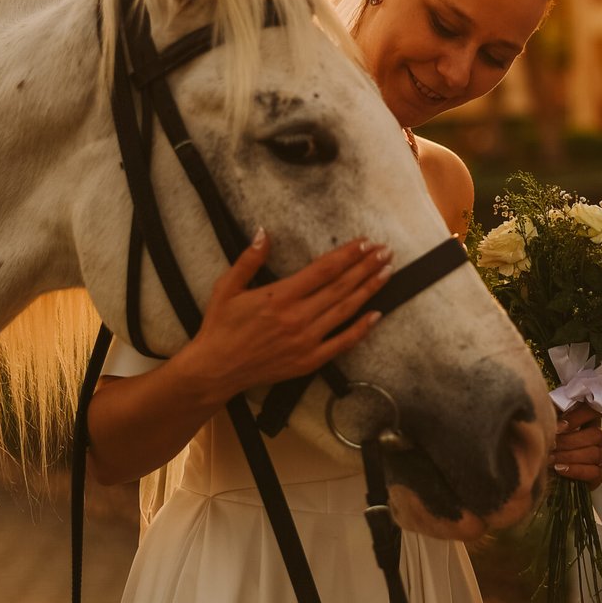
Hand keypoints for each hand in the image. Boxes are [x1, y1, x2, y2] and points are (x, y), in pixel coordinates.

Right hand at [174, 230, 391, 403]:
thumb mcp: (226, 288)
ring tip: (387, 272)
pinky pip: (342, 343)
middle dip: (366, 266)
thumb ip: (249, 260)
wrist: (215, 370)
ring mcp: (306, 341)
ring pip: (346, 310)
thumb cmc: (219, 327)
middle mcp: (297, 317)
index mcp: (279, 296)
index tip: (365, 242)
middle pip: (341, 286)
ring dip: (369, 290)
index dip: (348, 254)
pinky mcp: (309, 360)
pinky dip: (362, 329)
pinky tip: (377, 314)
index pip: (324, 269)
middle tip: (385, 251)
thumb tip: (264, 232)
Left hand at [551, 404, 601, 488]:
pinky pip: (594, 473)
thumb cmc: (545, 442)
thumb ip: (552, 416)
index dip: (577, 417)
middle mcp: (597, 438)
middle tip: (551, 445)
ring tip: (551, 458)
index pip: (593, 411)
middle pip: (596, 435)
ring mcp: (600, 457)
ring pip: (595, 454)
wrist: (542, 471)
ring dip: (570, 456)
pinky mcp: (597, 476)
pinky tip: (559, 468)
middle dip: (570, 441)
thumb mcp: (548, 426)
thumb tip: (550, 413)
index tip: (559, 426)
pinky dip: (575, 470)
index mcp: (588, 420)